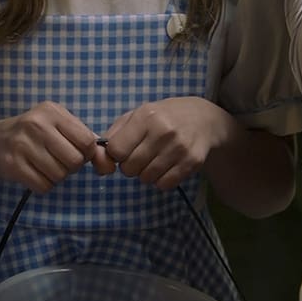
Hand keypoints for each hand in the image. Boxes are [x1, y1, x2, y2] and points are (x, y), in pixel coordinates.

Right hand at [0, 101, 99, 193]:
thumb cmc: (33, 133)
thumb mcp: (56, 124)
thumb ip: (82, 136)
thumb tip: (106, 159)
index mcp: (51, 111)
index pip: (86, 140)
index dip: (86, 153)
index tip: (77, 152)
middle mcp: (36, 125)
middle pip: (74, 161)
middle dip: (71, 166)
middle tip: (59, 160)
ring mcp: (22, 145)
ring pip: (59, 175)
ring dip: (56, 176)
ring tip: (44, 165)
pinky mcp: (13, 165)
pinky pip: (43, 186)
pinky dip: (43, 185)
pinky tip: (34, 172)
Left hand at [101, 96, 228, 190]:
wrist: (203, 119)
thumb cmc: (163, 117)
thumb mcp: (138, 115)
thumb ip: (115, 133)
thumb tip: (98, 158)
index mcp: (145, 116)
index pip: (116, 149)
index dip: (116, 154)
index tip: (123, 150)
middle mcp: (162, 131)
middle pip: (130, 168)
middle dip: (130, 166)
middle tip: (140, 155)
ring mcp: (178, 148)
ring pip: (146, 178)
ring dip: (146, 173)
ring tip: (155, 159)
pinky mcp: (191, 163)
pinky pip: (164, 185)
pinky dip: (161, 180)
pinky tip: (167, 166)